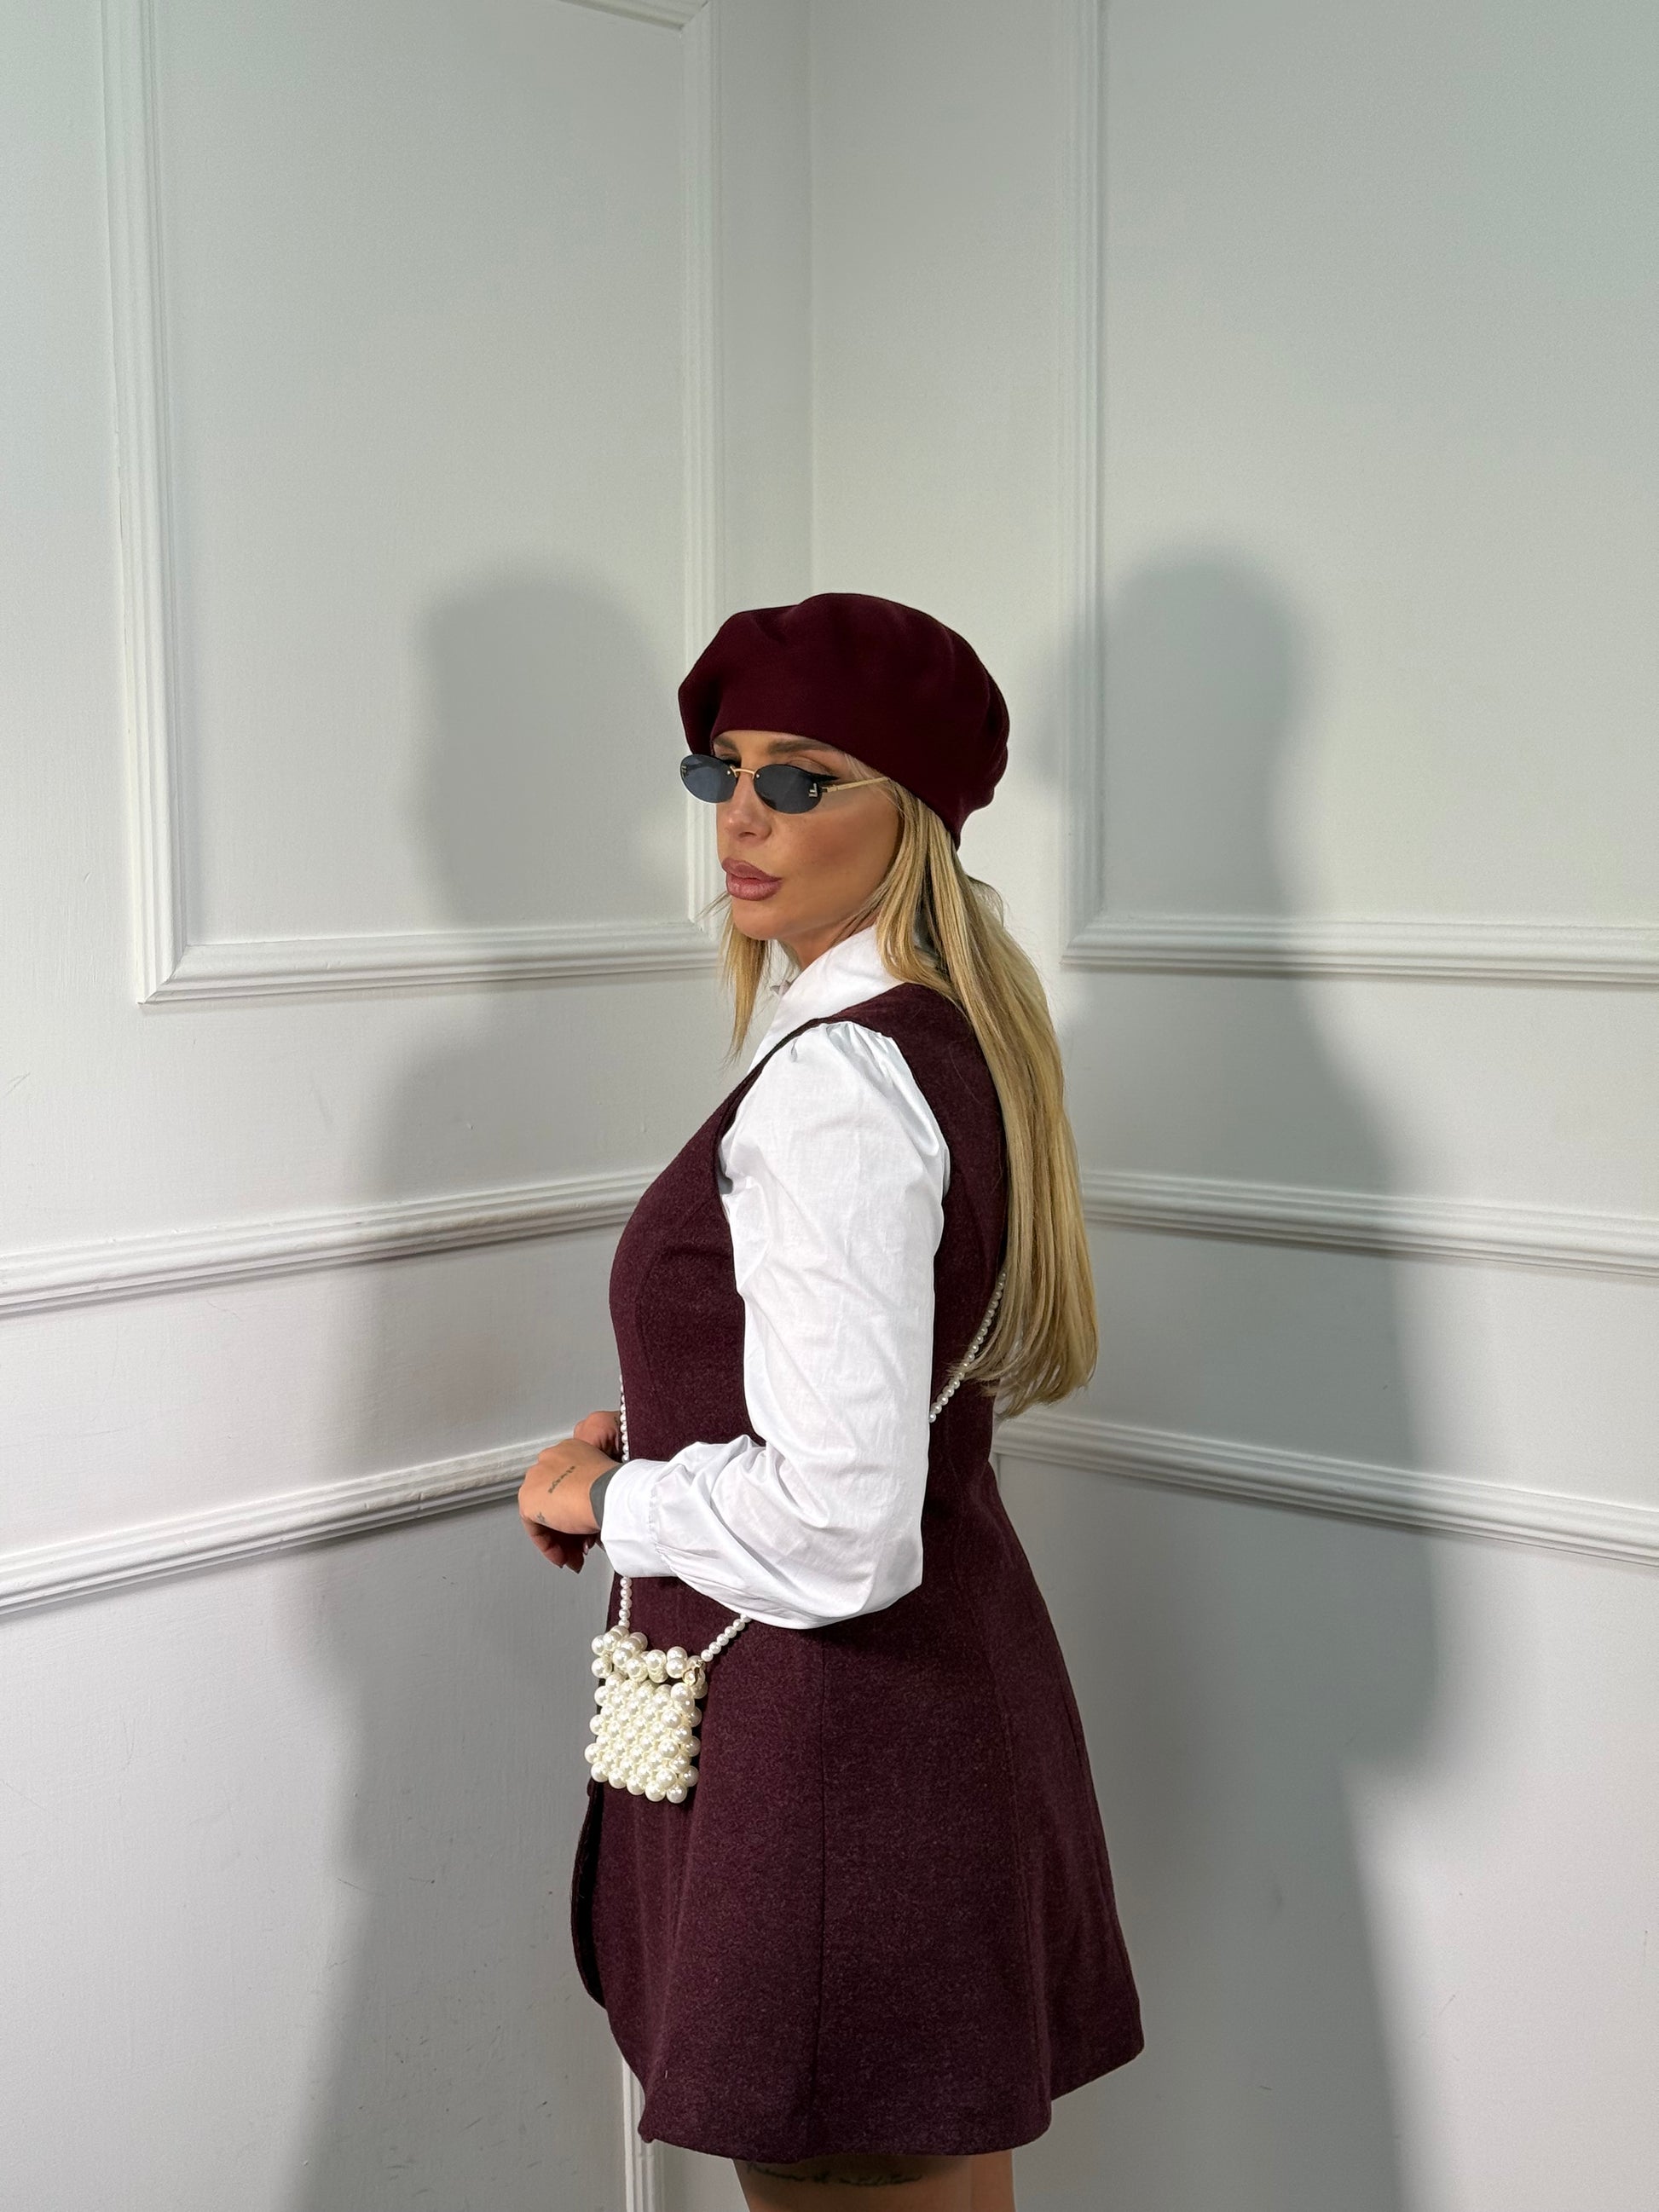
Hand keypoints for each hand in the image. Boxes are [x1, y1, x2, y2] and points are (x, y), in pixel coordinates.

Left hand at [517, 1410, 621, 1571]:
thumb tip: (588, 1516)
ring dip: (561, 1542)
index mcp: (569, 1450)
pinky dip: (549, 1546)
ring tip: (575, 1558)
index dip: (575, 1511)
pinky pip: (536, 1529)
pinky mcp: (528, 1500)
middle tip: (580, 1550)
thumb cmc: (616, 1488)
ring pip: (545, 1516)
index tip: (584, 1529)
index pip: (565, 1485)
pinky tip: (564, 1557)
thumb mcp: (606, 1484)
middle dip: (567, 1531)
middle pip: (553, 1502)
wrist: (607, 1493)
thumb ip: (592, 1494)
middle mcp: (549, 1459)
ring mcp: (536, 1479)